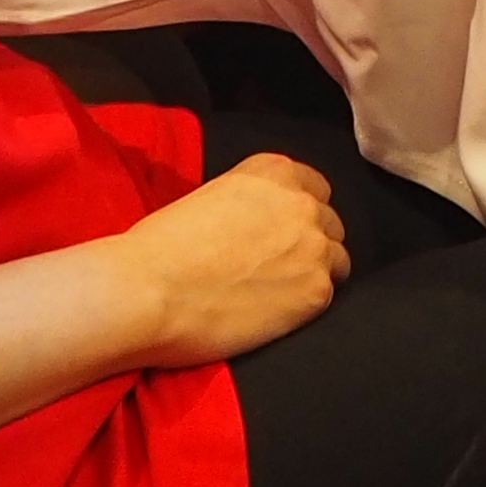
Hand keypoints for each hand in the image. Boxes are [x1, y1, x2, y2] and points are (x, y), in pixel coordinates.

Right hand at [117, 147, 350, 367]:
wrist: (149, 290)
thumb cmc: (162, 247)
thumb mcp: (212, 198)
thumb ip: (251, 204)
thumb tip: (258, 226)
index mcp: (274, 171)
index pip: (315, 188)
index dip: (299, 216)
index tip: (283, 235)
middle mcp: (302, 202)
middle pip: (329, 224)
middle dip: (309, 244)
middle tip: (280, 270)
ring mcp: (315, 246)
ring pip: (337, 260)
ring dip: (314, 274)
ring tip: (280, 295)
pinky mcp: (316, 291)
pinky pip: (326, 296)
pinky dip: (306, 306)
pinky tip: (276, 315)